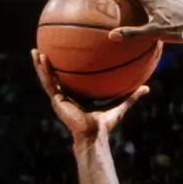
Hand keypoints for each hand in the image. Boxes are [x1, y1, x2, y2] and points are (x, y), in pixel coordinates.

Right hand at [31, 49, 146, 139]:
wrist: (94, 134)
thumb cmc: (105, 124)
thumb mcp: (120, 105)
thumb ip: (131, 96)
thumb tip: (146, 88)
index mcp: (76, 98)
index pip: (69, 81)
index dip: (65, 70)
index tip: (64, 56)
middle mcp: (65, 97)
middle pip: (55, 77)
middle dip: (48, 65)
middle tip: (43, 49)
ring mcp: (59, 99)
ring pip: (47, 78)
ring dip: (40, 65)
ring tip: (35, 50)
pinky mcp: (56, 100)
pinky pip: (48, 83)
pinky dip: (43, 71)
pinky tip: (40, 58)